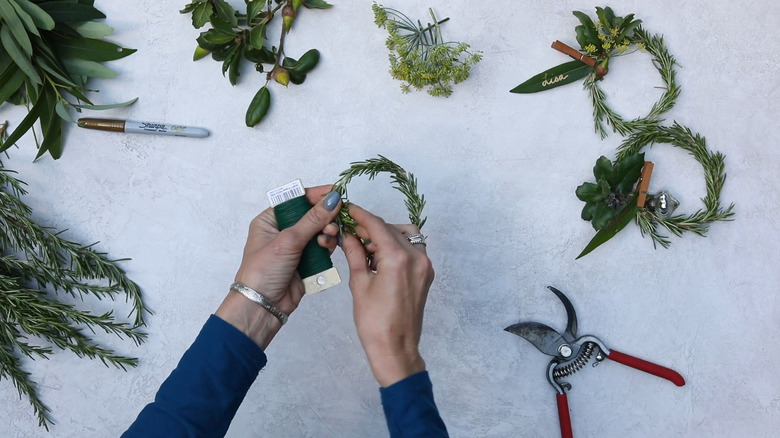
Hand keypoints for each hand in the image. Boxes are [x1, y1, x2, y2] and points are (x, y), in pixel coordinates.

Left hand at [216, 186, 340, 347]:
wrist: (262, 306)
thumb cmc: (262, 271)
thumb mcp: (288, 240)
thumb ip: (312, 219)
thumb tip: (332, 200)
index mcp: (270, 220)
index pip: (296, 200)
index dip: (315, 195)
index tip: (335, 193)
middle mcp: (282, 231)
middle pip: (311, 215)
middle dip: (324, 216)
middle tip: (335, 219)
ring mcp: (295, 247)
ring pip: (319, 232)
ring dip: (327, 232)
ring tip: (329, 237)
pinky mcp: (306, 262)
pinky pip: (322, 248)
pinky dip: (328, 246)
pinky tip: (329, 247)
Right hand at [339, 204, 433, 386]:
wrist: (396, 349)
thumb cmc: (375, 323)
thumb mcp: (359, 284)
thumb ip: (355, 254)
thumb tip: (348, 235)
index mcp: (398, 259)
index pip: (378, 226)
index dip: (361, 215)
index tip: (349, 208)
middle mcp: (416, 258)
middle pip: (391, 229)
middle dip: (371, 228)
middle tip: (351, 232)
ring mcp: (425, 266)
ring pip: (405, 235)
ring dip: (385, 235)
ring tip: (366, 248)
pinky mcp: (426, 274)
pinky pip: (412, 249)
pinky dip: (396, 246)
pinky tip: (379, 258)